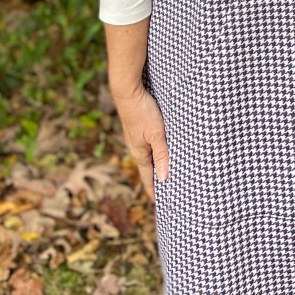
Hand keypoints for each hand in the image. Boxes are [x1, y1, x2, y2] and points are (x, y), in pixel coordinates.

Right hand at [114, 84, 167, 200]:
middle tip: (166, 192)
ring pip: (148, 156)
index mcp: (139, 152)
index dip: (154, 190)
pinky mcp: (138, 127)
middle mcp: (136, 147)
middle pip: (148, 168)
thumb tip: (163, 179)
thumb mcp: (156, 134)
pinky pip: (147, 145)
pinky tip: (160, 150)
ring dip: (156, 165)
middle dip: (156, 180)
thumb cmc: (143, 111)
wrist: (127, 90)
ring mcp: (136, 137)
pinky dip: (155, 152)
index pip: (148, 177)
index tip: (160, 203)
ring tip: (164, 173)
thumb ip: (161, 155)